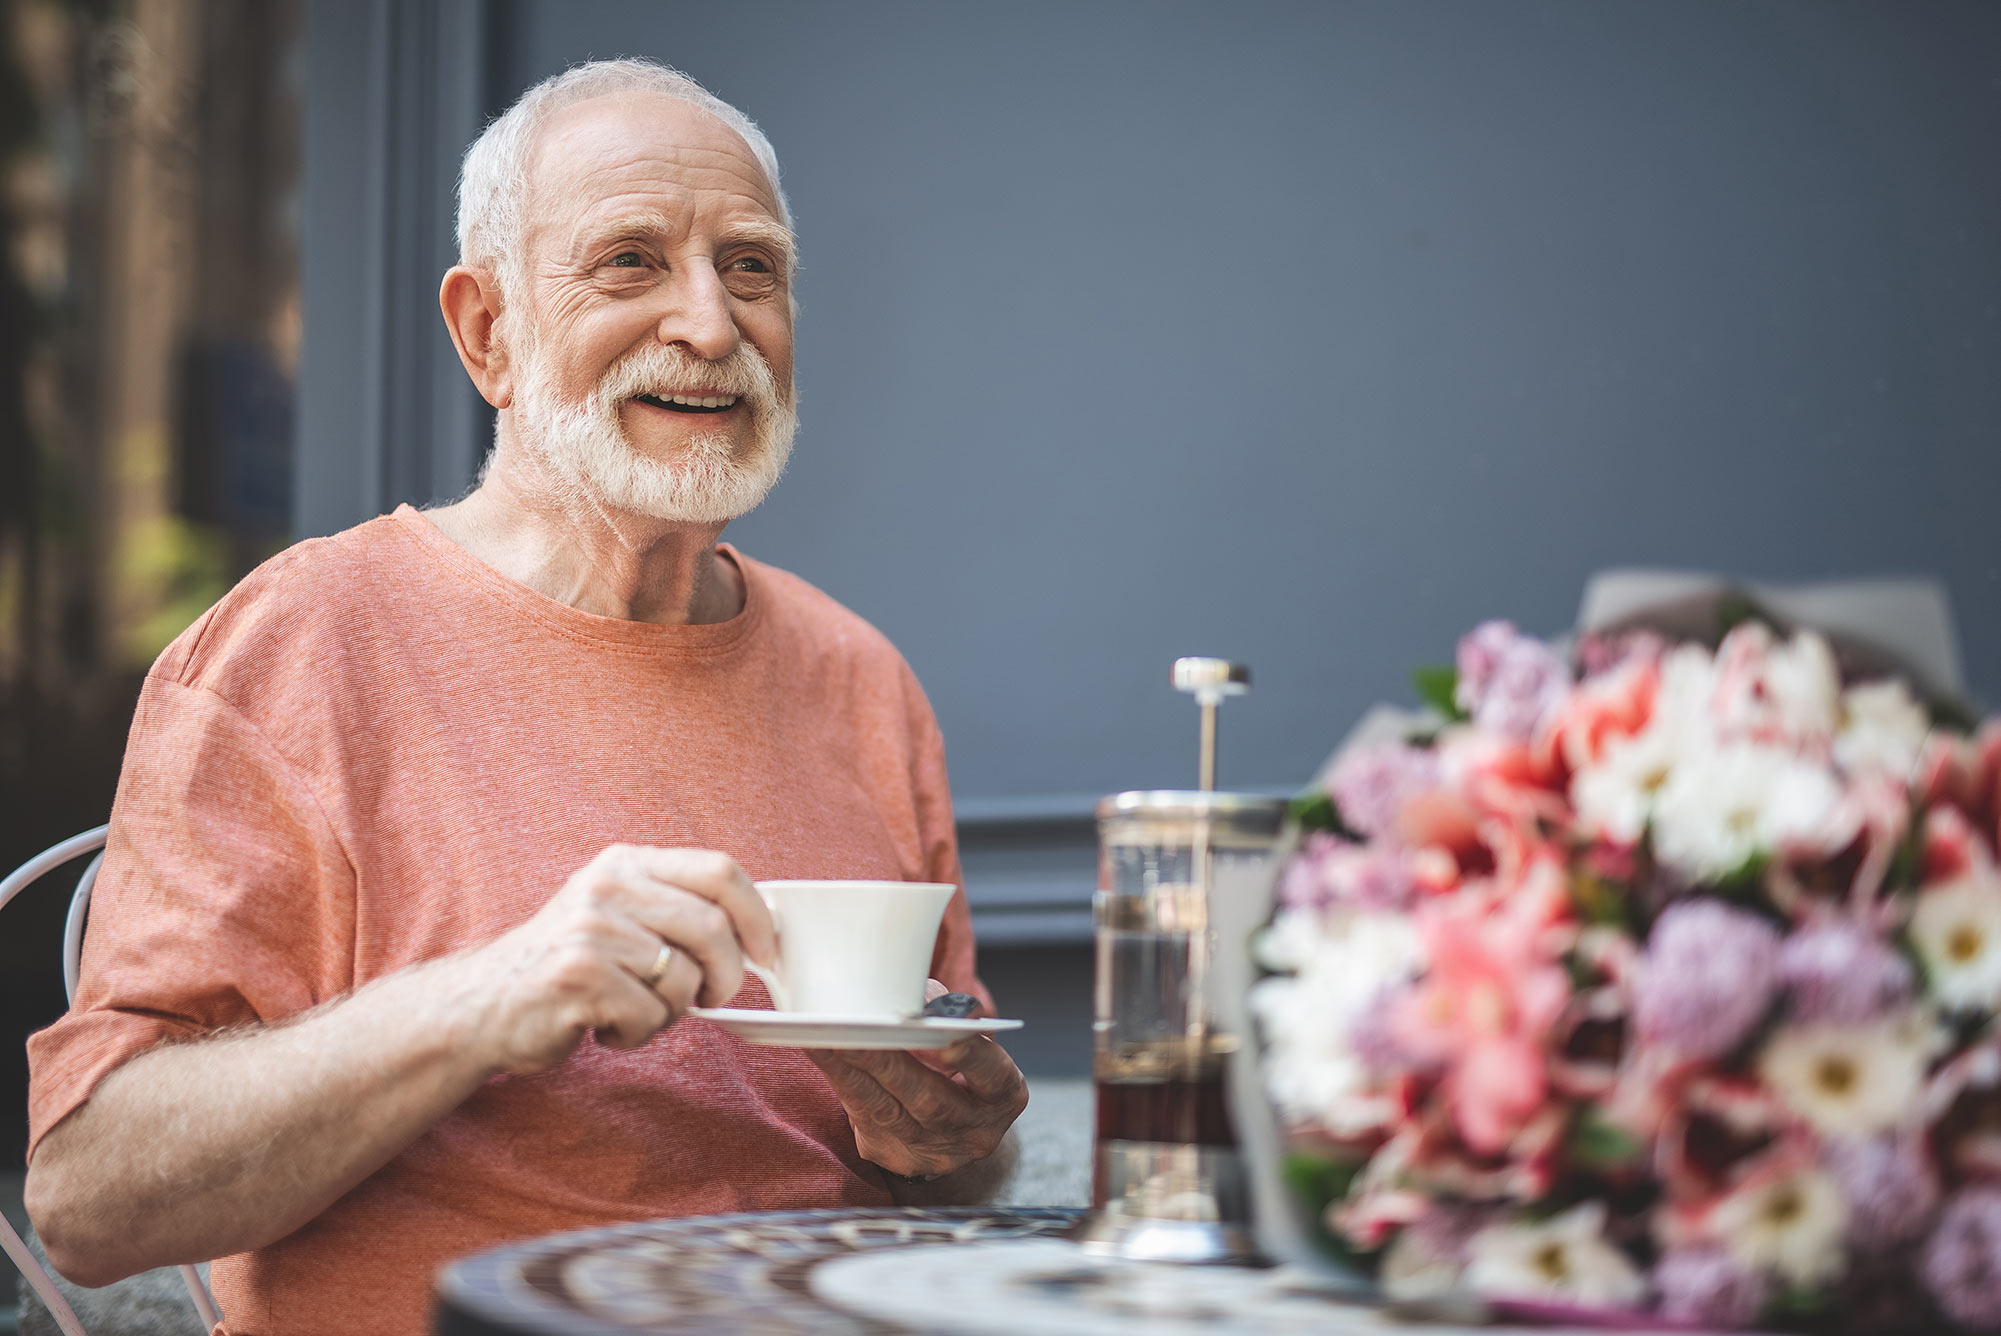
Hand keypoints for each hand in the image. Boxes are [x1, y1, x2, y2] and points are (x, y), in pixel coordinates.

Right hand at [457, 845, 775, 1075]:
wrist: (481, 1006)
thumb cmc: (564, 966)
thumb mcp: (615, 914)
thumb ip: (672, 908)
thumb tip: (754, 931)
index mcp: (626, 863)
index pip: (719, 870)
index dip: (756, 914)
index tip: (765, 953)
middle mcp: (609, 885)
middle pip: (712, 928)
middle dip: (726, 976)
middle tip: (713, 1000)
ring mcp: (592, 928)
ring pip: (684, 979)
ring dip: (672, 1011)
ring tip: (635, 1010)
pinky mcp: (578, 975)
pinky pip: (649, 1015)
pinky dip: (638, 1034)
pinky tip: (604, 1027)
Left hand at [806, 980, 1028, 1177]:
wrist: (950, 1122)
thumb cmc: (956, 1061)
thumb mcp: (970, 1040)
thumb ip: (949, 1015)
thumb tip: (916, 996)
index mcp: (1004, 1094)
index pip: (992, 1075)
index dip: (971, 1057)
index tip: (946, 1036)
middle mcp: (974, 1131)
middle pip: (930, 1099)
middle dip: (890, 1063)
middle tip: (859, 1030)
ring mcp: (935, 1152)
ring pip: (889, 1112)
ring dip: (854, 1073)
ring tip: (826, 1040)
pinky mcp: (896, 1157)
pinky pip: (864, 1120)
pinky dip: (843, 1083)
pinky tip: (822, 1056)